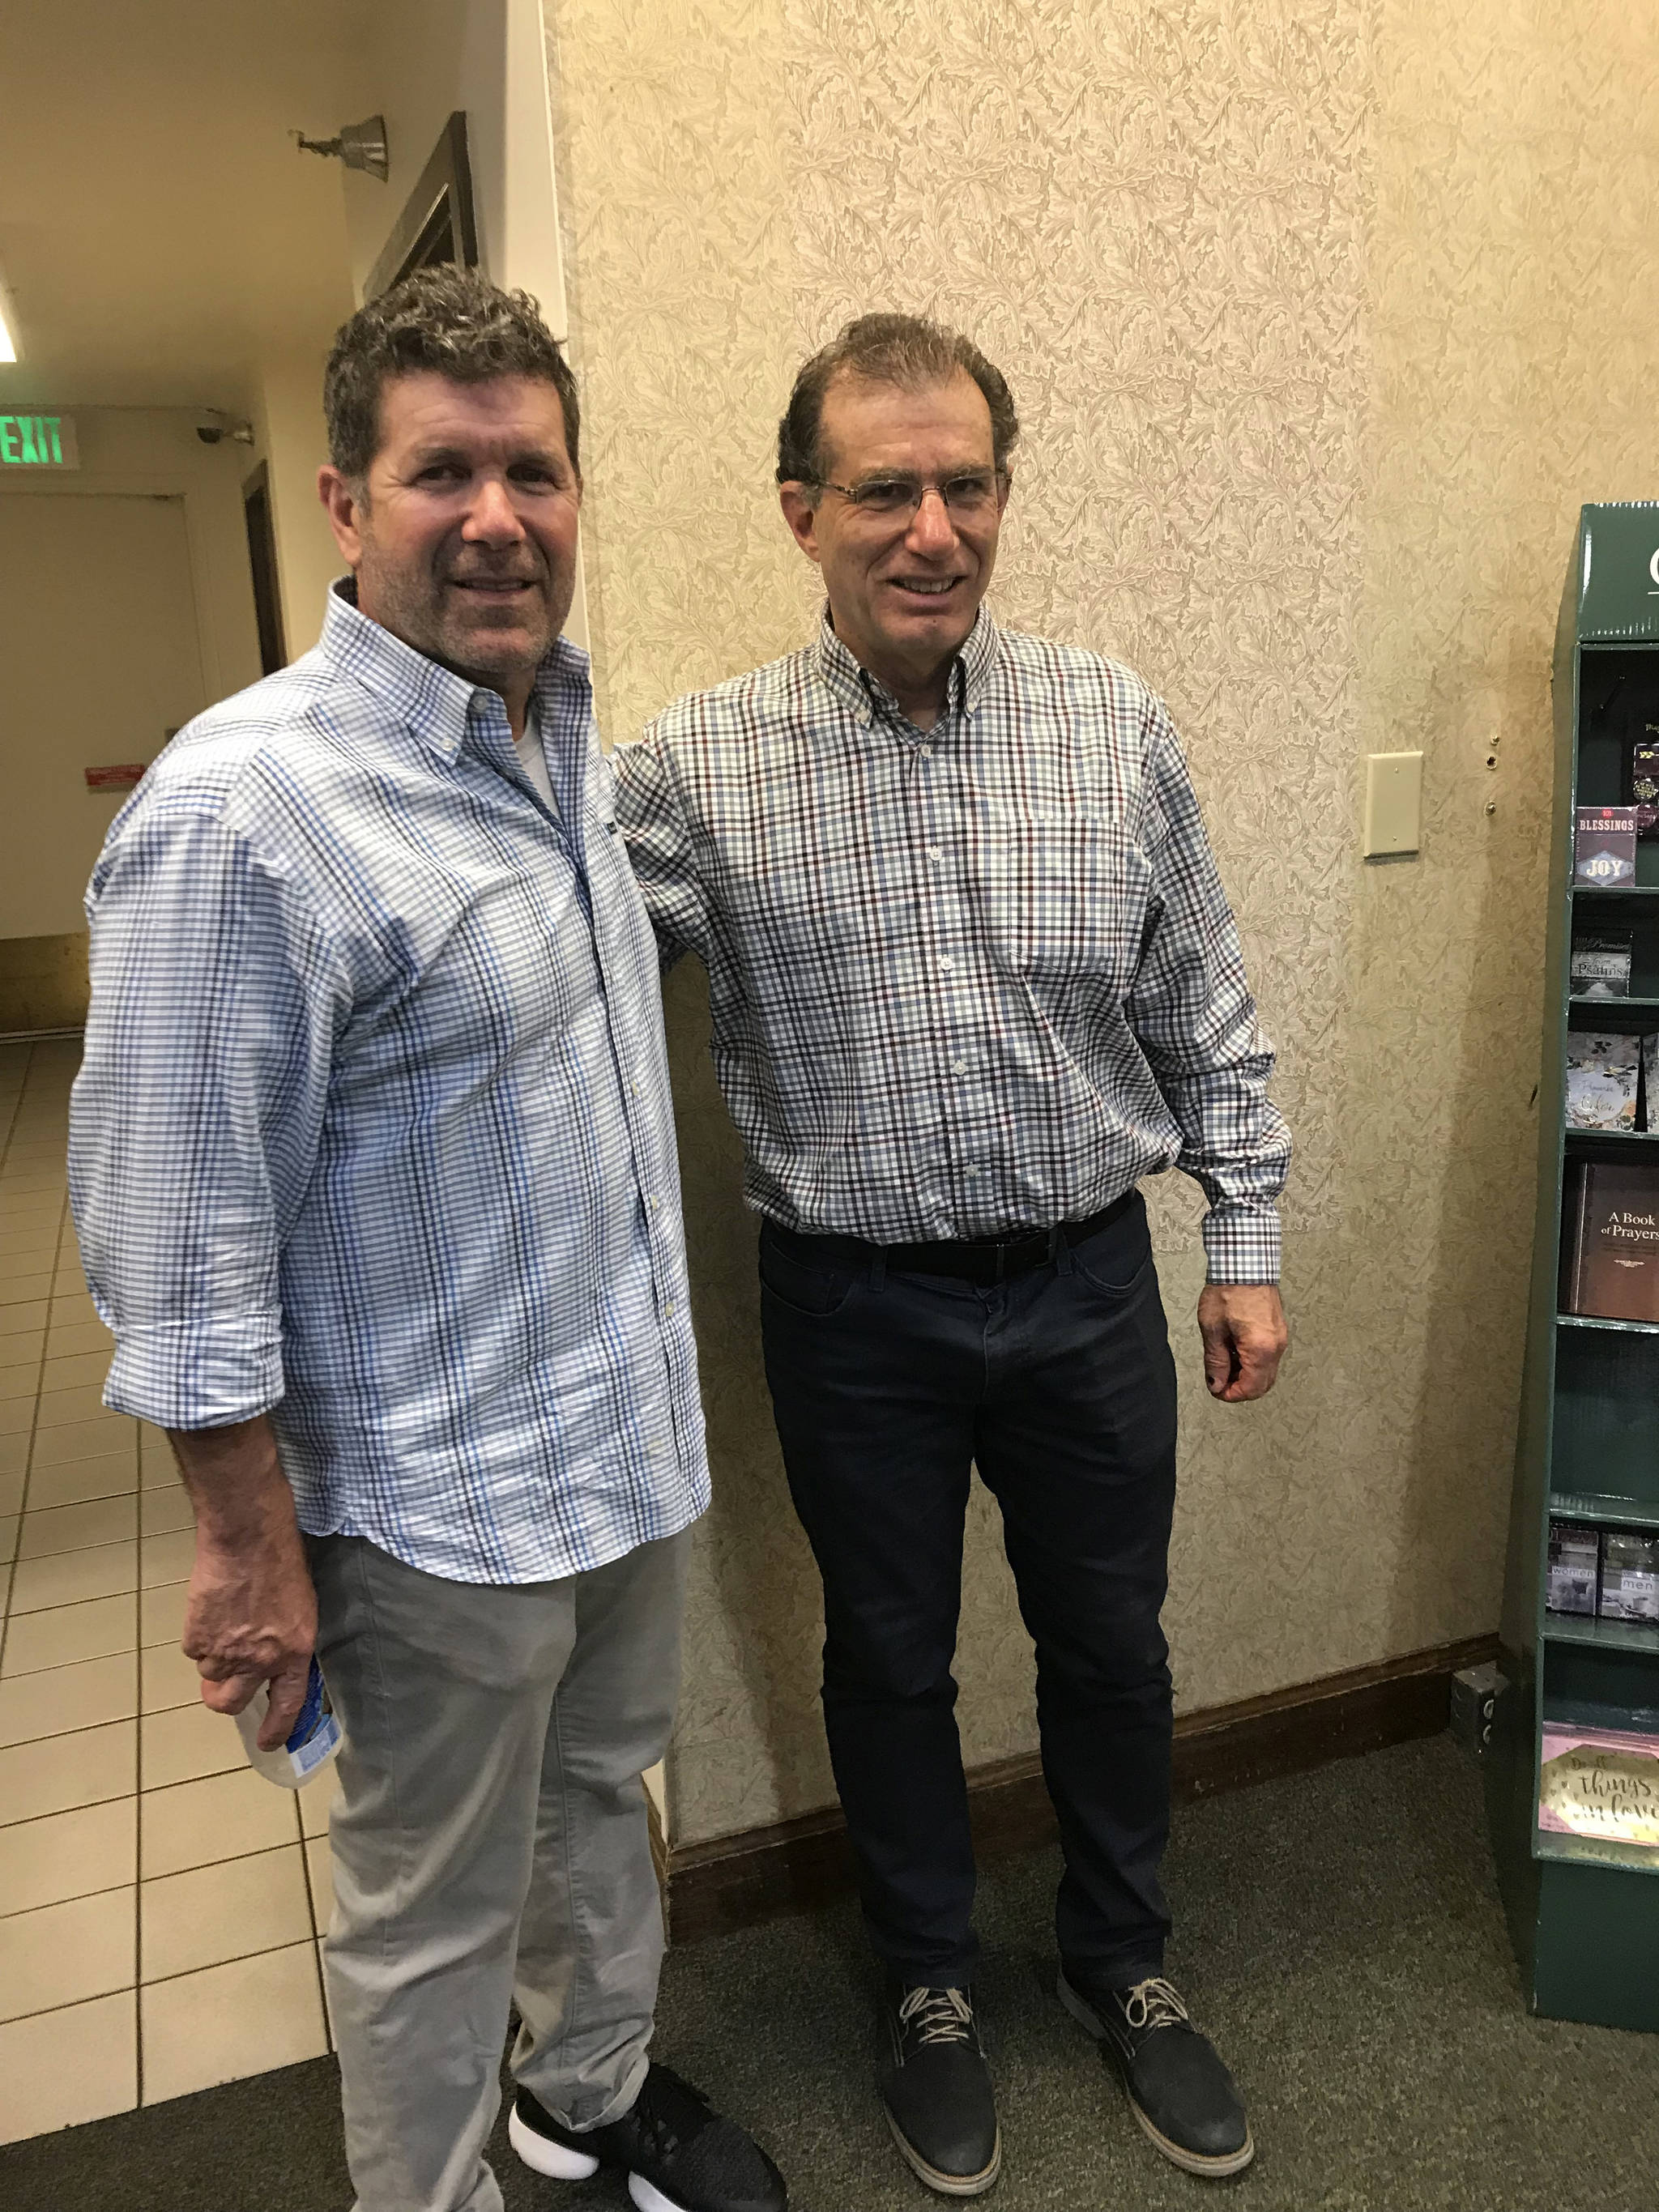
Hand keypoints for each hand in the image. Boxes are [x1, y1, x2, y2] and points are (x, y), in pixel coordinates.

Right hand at [167, 1415, 317, 1750]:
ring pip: (209, 1673)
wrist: (248, 1535)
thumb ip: (287, 1641)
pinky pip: (194, 1649)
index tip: (268, 1742)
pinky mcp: (198, 1636)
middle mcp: (260, 1660)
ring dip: (213, 1657)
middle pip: (230, 1702)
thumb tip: (275, 1661)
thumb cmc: (282, 1560)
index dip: (277, 1728)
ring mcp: (226, 1651)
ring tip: (224, 1621)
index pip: (288, 1704)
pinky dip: (199, 1634)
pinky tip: (211, 1608)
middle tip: (225, 1679)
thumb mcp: (301, 1606)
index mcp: (294, 1652)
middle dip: (225, 1697)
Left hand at [1196, 1283, 1287, 1402]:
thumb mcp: (1213, 1329)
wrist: (1245, 1263)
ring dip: (1246, 1375)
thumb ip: (1216, 1361)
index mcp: (1260, 1349)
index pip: (1250, 1388)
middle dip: (1240, 1388)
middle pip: (1262, 1384)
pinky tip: (1235, 1351)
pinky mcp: (1278, 1331)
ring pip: (1267, 1372)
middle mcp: (1276, 1347)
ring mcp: (1280, 1338)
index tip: (1216, 1389)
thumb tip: (1216, 1384)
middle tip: (1219, 1380)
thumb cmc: (1228, 1290)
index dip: (1231, 1394)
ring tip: (1224, 1363)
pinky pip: (1269, 1357)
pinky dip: (1253, 1362)